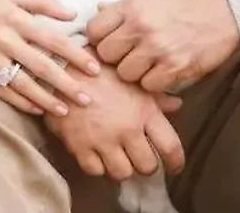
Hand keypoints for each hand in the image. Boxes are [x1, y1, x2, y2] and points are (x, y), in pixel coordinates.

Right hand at [0, 0, 100, 116]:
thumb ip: (42, 1)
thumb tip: (72, 13)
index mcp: (15, 17)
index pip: (53, 39)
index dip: (75, 55)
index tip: (94, 68)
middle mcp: (4, 38)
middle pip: (41, 66)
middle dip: (66, 84)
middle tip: (87, 99)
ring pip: (22, 82)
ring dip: (45, 98)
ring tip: (65, 111)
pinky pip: (1, 89)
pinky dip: (19, 101)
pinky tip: (36, 109)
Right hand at [45, 61, 185, 180]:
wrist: (62, 66)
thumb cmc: (100, 69)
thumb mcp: (132, 78)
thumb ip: (156, 97)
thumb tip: (177, 105)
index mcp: (144, 111)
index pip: (171, 148)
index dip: (176, 163)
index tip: (174, 167)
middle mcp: (127, 129)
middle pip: (147, 166)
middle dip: (146, 164)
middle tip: (140, 157)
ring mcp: (102, 140)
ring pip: (122, 173)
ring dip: (122, 167)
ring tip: (119, 156)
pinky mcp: (79, 146)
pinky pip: (95, 171)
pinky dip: (98, 166)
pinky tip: (98, 154)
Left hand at [86, 0, 239, 92]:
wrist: (226, 7)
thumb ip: (123, 6)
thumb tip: (98, 10)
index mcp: (132, 6)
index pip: (94, 30)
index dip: (98, 38)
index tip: (108, 41)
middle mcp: (141, 28)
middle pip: (106, 55)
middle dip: (114, 57)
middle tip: (128, 54)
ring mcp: (158, 49)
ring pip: (126, 74)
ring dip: (134, 72)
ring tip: (148, 63)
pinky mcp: (176, 67)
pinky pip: (149, 86)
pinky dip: (154, 81)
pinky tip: (162, 70)